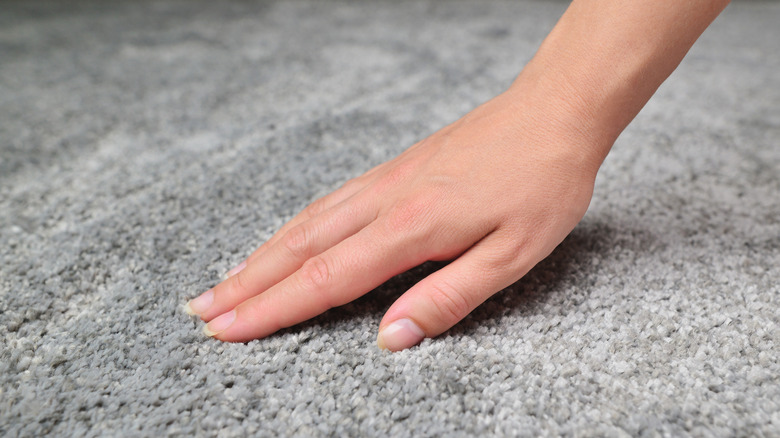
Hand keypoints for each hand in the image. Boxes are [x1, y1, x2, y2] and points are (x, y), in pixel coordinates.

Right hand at [185, 86, 600, 350]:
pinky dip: (294, 227)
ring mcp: (386, 180)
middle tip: (202, 312)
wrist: (553, 111)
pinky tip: (285, 239)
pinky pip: (329, 202)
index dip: (273, 309)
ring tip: (226, 282)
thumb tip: (390, 338)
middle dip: (247, 285)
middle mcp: (386, 200)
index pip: (326, 279)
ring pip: (308, 222)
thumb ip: (447, 298)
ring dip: (261, 255)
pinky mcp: (394, 169)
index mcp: (412, 227)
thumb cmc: (541, 183)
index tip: (229, 330)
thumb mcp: (512, 255)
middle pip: (300, 248)